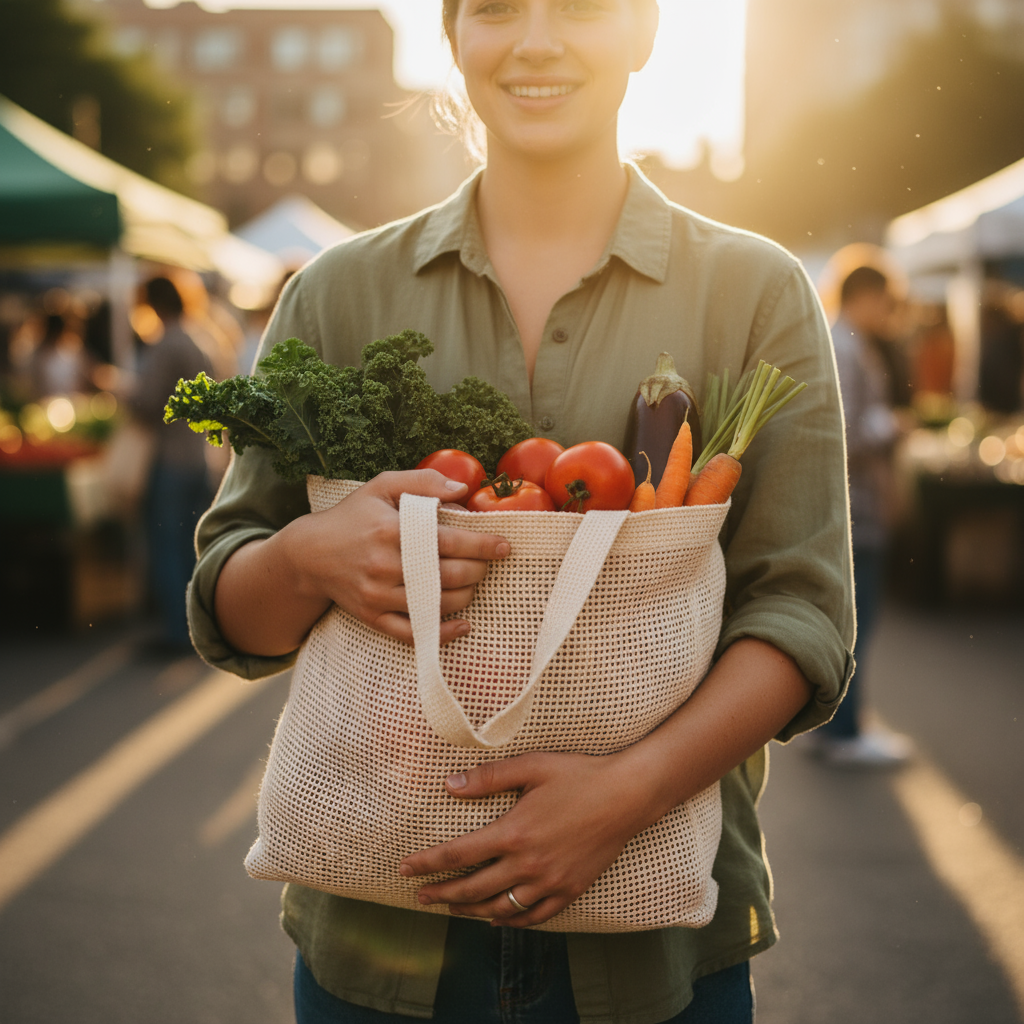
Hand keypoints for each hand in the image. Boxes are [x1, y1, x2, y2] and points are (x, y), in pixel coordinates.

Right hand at [286, 469, 510, 645]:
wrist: (309, 553)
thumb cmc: (352, 516)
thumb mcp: (382, 486)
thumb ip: (423, 481)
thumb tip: (463, 488)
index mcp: (392, 531)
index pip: (450, 541)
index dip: (483, 545)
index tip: (504, 546)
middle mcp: (385, 565)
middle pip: (448, 575)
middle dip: (478, 570)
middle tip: (486, 563)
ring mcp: (378, 595)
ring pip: (436, 604)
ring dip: (465, 596)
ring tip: (472, 582)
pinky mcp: (372, 617)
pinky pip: (412, 633)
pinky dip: (442, 633)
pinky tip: (463, 625)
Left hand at [398, 750, 657, 927]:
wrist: (627, 796)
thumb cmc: (578, 775)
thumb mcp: (532, 766)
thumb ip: (489, 777)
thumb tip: (449, 784)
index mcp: (514, 832)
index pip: (458, 855)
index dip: (427, 864)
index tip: (405, 869)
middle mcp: (528, 864)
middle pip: (472, 889)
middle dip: (441, 895)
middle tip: (420, 897)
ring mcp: (550, 882)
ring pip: (500, 908)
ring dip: (470, 911)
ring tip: (452, 908)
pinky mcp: (570, 890)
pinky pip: (533, 917)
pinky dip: (510, 921)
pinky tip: (497, 918)